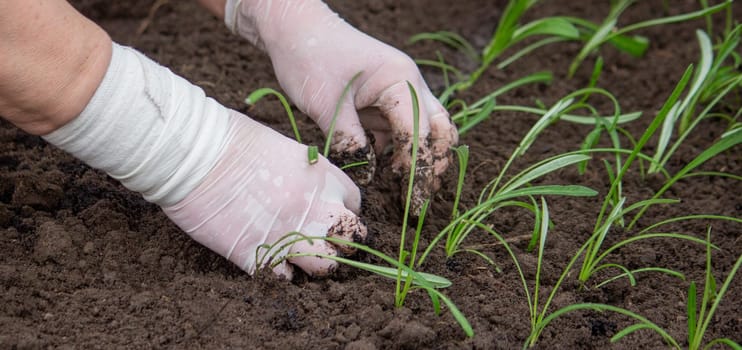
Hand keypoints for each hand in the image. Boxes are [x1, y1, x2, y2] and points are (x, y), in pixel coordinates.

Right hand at [163, 110, 366, 278]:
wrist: (195, 155)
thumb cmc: (230, 140)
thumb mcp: (283, 147)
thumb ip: (301, 173)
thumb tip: (302, 186)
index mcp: (321, 177)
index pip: (353, 202)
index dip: (343, 209)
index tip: (328, 212)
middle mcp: (313, 208)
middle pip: (351, 238)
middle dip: (340, 241)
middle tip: (320, 239)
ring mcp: (289, 235)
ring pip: (326, 267)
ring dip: (315, 264)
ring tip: (297, 256)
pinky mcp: (258, 256)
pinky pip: (283, 279)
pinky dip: (278, 275)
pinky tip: (267, 263)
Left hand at [227, 0, 457, 212]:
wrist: (294, 29)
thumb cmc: (310, 56)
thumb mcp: (326, 103)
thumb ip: (350, 140)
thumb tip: (370, 176)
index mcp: (401, 80)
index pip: (420, 132)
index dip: (417, 169)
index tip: (412, 203)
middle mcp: (409, 85)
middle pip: (439, 130)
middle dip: (433, 166)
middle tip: (419, 201)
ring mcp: (398, 93)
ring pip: (424, 133)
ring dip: (418, 162)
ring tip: (407, 195)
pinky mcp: (383, 102)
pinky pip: (400, 132)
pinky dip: (399, 154)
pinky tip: (387, 175)